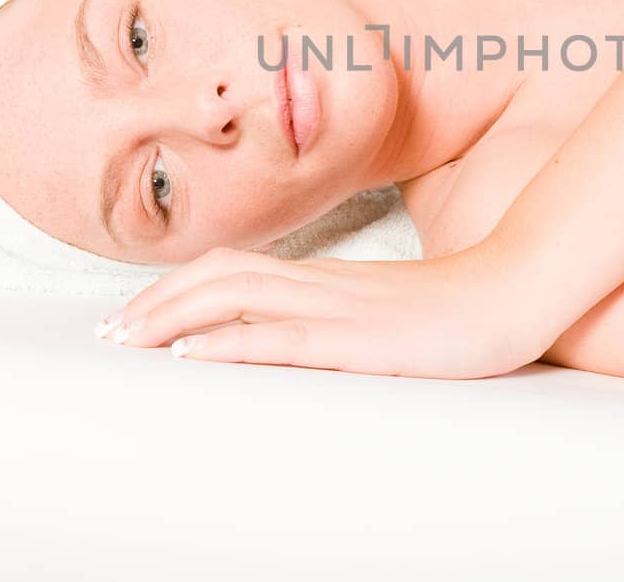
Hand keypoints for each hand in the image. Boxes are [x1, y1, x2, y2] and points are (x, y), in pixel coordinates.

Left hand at [93, 241, 550, 378]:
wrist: (515, 291)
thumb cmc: (454, 306)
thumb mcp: (383, 311)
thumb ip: (337, 315)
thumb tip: (294, 335)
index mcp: (324, 277)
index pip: (231, 268)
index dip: (176, 287)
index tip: (134, 315)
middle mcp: (322, 283)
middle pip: (218, 275)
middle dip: (156, 301)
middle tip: (109, 334)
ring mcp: (340, 307)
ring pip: (237, 298)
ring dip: (174, 317)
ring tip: (129, 341)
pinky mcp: (362, 338)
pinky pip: (284, 337)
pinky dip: (230, 342)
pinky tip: (194, 354)